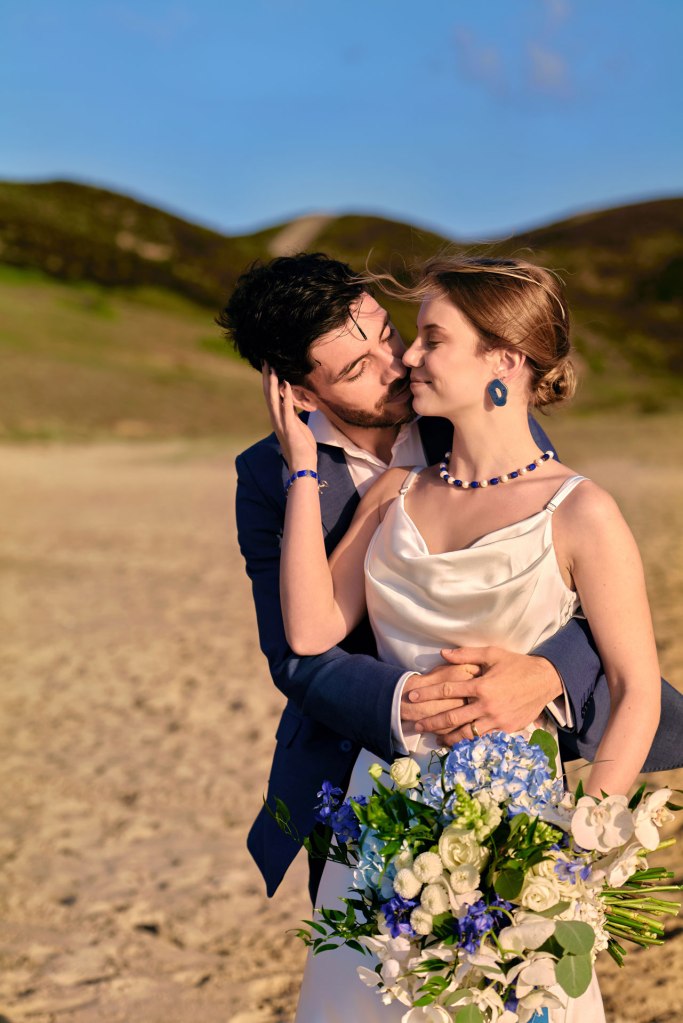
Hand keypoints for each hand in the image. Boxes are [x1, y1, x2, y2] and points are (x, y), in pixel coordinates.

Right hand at [262, 362, 317, 470]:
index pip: (270, 395)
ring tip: (272, 368)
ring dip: (273, 383)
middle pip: (268, 394)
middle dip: (267, 377)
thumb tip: (291, 403)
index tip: (268, 366)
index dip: (268, 380)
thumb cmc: (301, 447)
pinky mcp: (289, 427)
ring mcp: (281, 423)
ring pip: (273, 399)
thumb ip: (292, 414)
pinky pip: (287, 408)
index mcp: (277, 418)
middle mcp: (275, 419)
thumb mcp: (296, 426)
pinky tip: (286, 383)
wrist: (302, 465)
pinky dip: (286, 395)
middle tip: (265, 360)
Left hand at [411, 647, 562, 745]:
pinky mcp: (506, 729)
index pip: (447, 691)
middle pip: (452, 717)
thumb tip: (442, 653)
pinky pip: (483, 738)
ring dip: (448, 737)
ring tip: (435, 739)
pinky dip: (469, 741)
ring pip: (466, 733)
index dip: (428, 694)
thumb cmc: (516, 664)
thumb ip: (466, 654)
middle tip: (417, 725)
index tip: (412, 697)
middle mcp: (487, 705)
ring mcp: (496, 720)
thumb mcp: (492, 654)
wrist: (544, 680)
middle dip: (432, 722)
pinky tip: (458, 743)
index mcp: (482, 685)